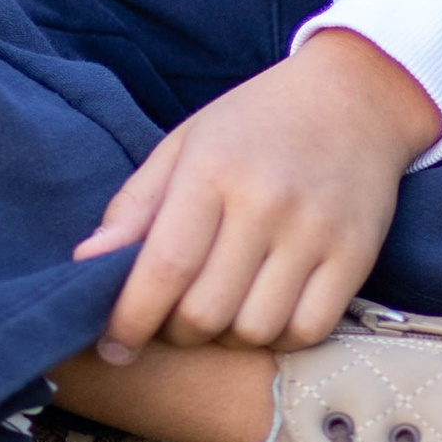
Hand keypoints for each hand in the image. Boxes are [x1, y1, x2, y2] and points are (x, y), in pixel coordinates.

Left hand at [73, 32, 441, 362]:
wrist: (355, 95)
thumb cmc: (256, 121)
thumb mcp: (186, 143)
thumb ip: (136, 205)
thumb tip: (85, 264)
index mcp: (213, 169)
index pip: (164, 267)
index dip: (130, 320)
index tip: (113, 346)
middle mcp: (266, 202)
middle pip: (205, 312)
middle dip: (175, 332)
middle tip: (172, 317)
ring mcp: (316, 231)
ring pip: (254, 330)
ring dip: (226, 337)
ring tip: (222, 309)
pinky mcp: (356, 255)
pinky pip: (307, 330)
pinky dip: (278, 337)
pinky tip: (267, 311)